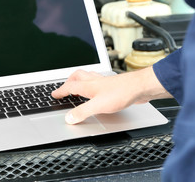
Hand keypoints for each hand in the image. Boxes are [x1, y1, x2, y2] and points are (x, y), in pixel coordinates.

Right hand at [51, 67, 171, 124]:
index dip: (60, 91)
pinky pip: (98, 81)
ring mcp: (104, 82)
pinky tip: (98, 90)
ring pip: (88, 76)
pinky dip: (93, 83)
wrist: (140, 87)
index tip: (54, 94)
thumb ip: (82, 112)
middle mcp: (95, 81)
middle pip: (77, 76)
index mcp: (88, 86)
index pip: (70, 86)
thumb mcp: (98, 106)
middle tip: (65, 86)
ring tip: (78, 86)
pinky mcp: (113, 85)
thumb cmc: (121, 93)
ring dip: (80, 80)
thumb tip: (69, 118)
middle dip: (69, 80)